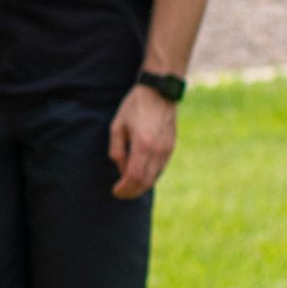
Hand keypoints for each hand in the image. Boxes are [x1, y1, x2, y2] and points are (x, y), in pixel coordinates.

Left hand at [107, 83, 177, 198]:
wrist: (159, 93)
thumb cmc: (134, 107)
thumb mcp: (117, 126)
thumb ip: (117, 150)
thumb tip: (121, 169)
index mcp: (143, 145)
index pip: (134, 176)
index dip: (125, 188)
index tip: (115, 192)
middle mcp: (158, 150)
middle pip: (146, 181)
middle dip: (133, 191)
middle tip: (121, 194)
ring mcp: (167, 149)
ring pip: (155, 176)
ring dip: (141, 185)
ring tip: (128, 187)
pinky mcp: (171, 147)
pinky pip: (160, 168)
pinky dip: (149, 176)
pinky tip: (139, 175)